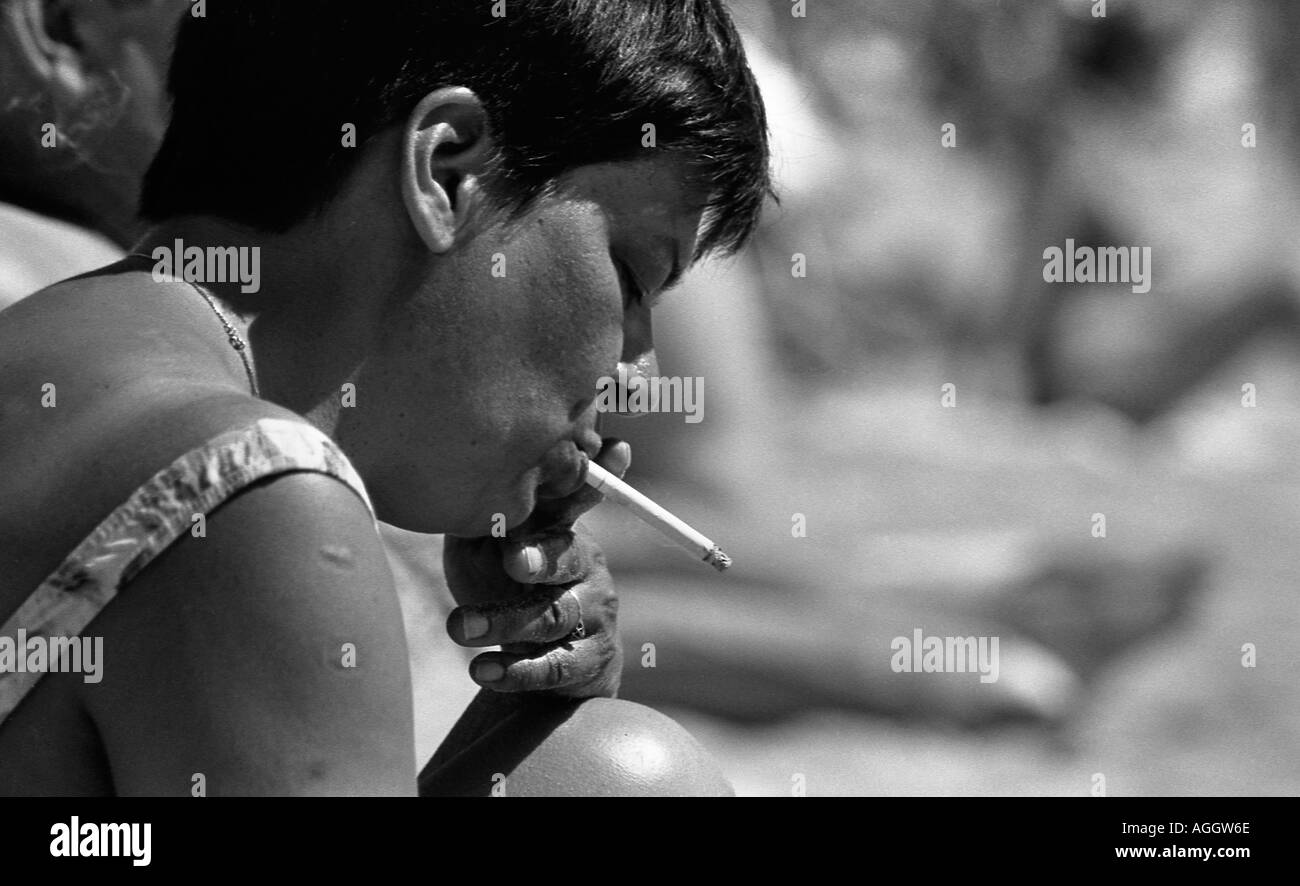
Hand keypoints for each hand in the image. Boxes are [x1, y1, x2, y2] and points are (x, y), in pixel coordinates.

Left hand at [442, 440, 630, 698]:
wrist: (530, 664)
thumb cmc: (502, 589)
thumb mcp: (483, 549)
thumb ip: (478, 519)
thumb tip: (453, 479)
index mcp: (559, 528)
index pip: (577, 499)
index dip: (588, 480)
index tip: (604, 454)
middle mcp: (586, 566)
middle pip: (568, 556)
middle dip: (542, 556)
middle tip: (512, 559)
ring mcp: (594, 614)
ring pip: (554, 616)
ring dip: (503, 622)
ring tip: (458, 627)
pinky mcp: (590, 661)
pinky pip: (555, 667)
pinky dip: (515, 671)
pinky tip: (480, 670)